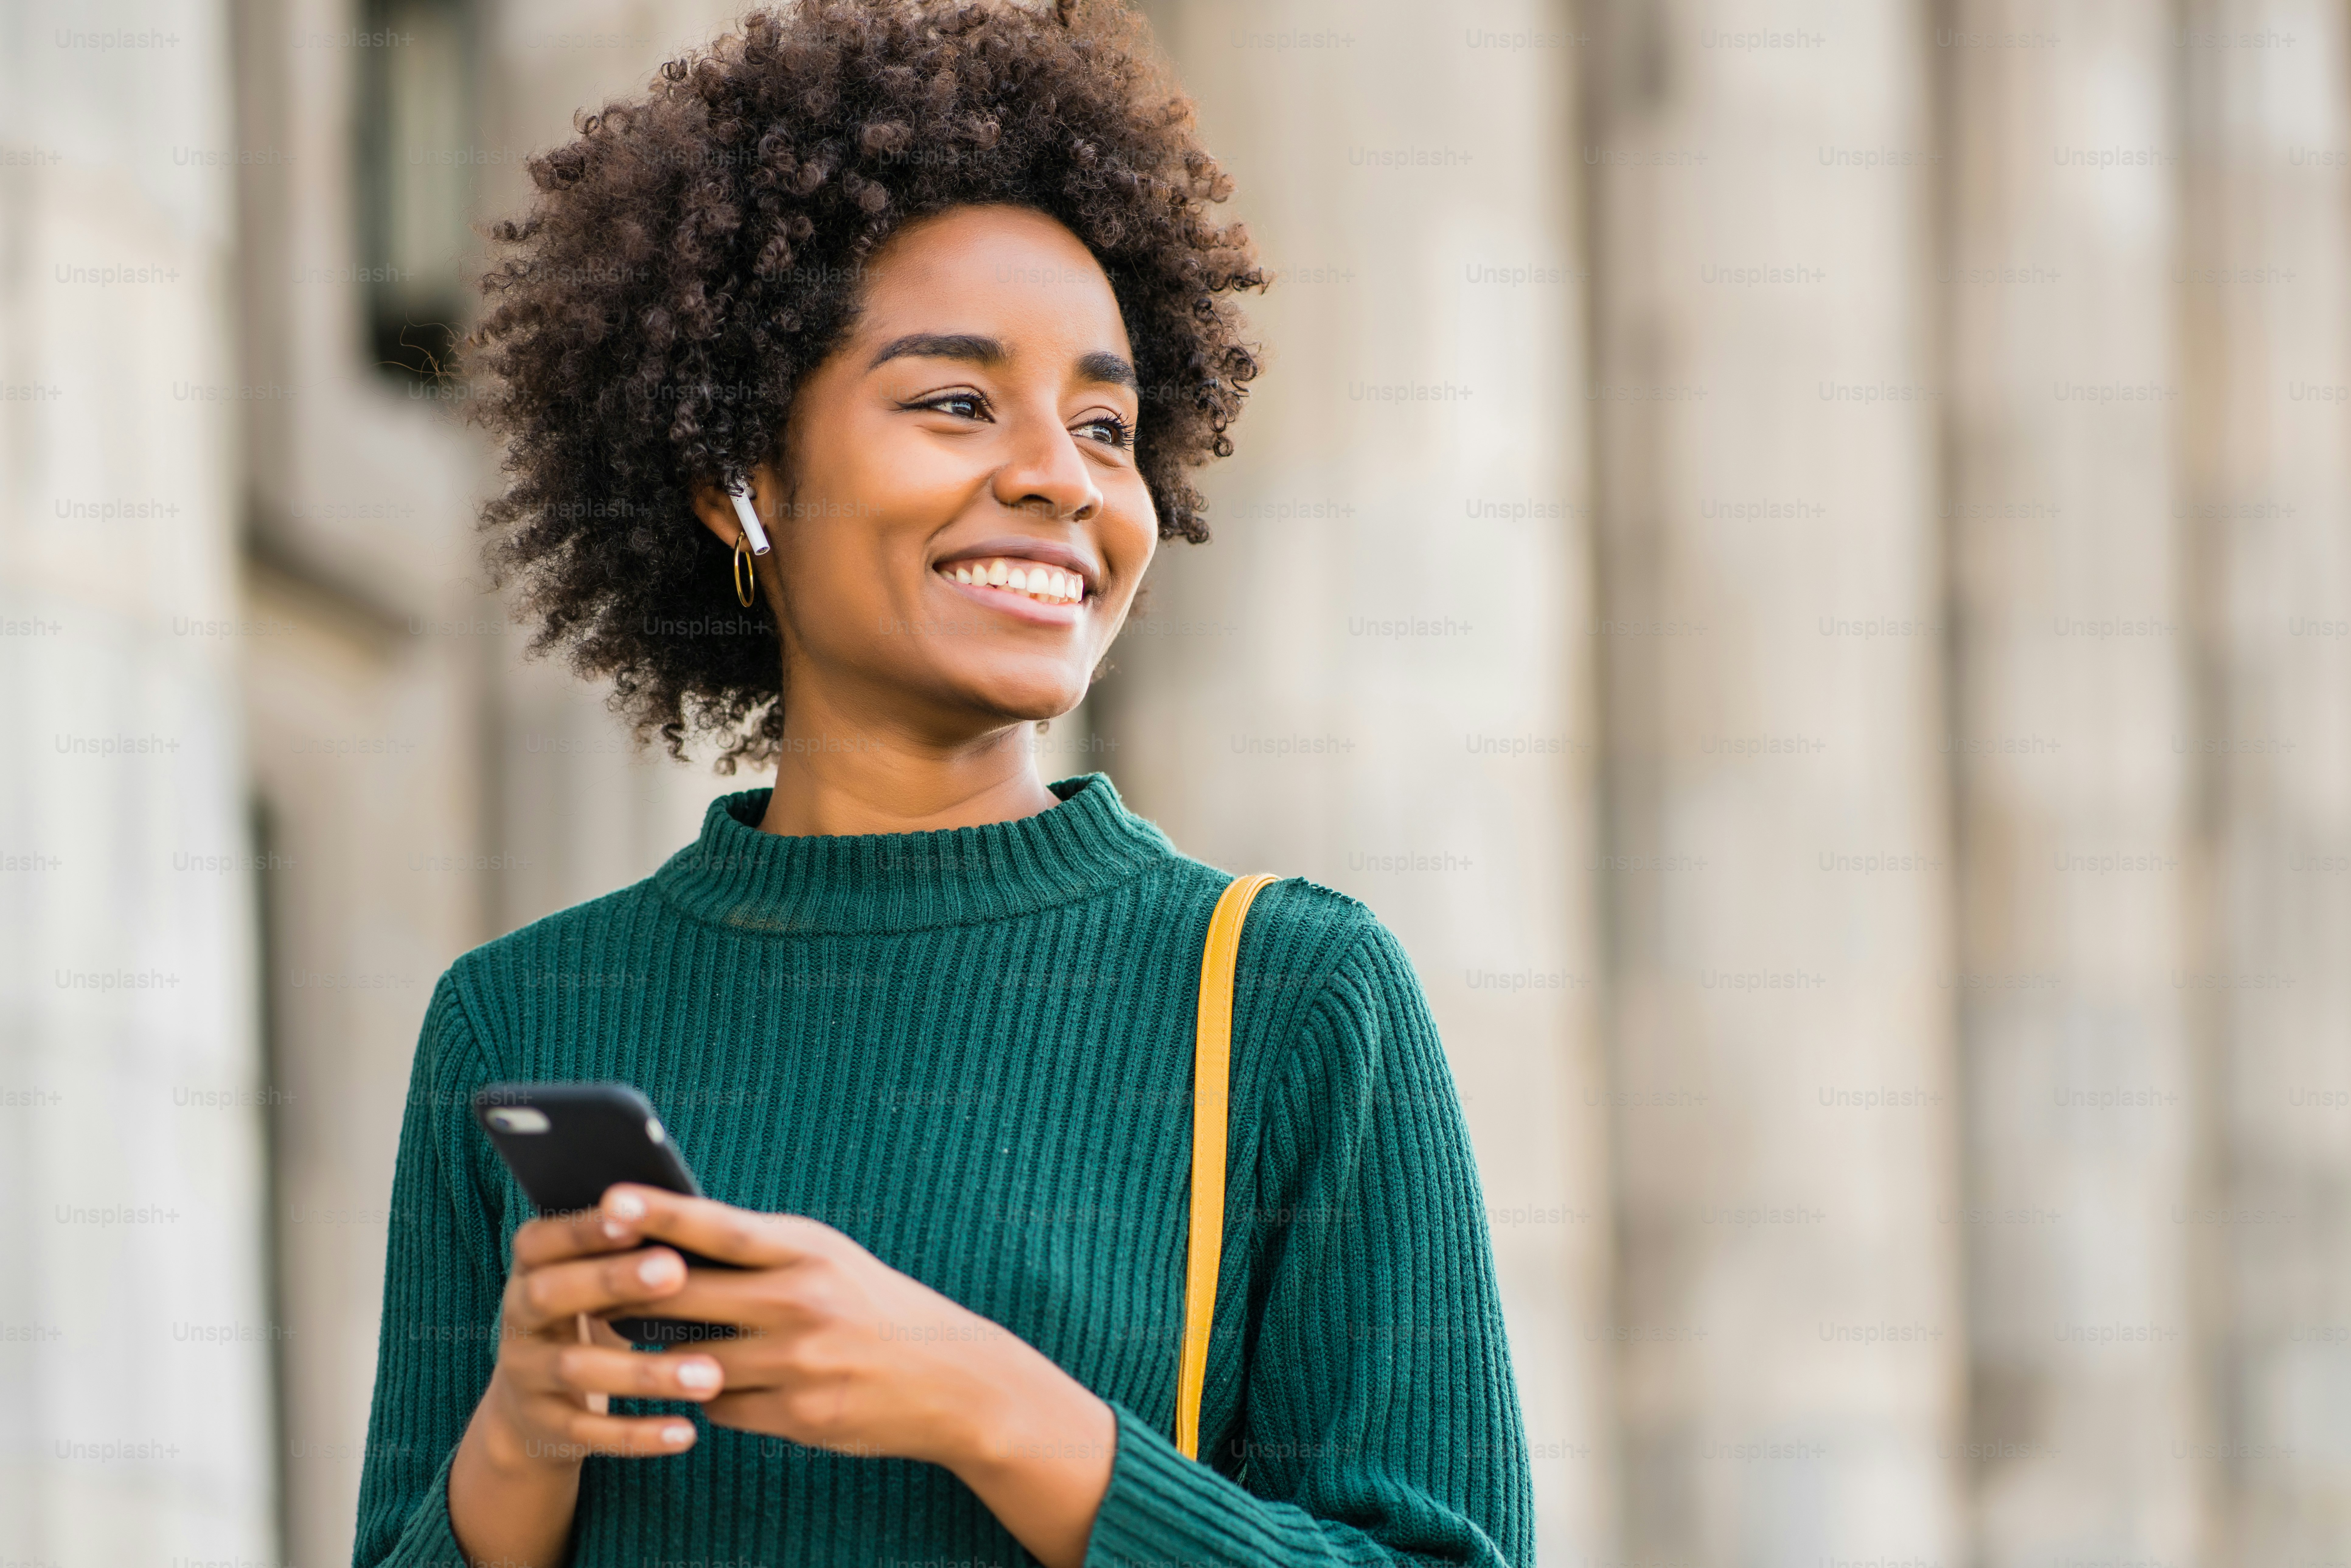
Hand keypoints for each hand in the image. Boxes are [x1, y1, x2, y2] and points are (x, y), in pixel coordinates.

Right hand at [473, 1203, 727, 1468]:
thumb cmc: (589, 1316)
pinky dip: (638, 1434)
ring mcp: (526, 1375)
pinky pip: (590, 1433)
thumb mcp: (592, 1280)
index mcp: (530, 1269)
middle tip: (675, 1272)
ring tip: (709, 1374)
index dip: (583, 1228)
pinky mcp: (546, 1427)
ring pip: (578, 1370)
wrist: (532, 1408)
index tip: (636, 1217)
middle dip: (612, 1280)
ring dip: (645, 1372)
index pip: (542, 1240)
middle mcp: (518, 1319)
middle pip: (552, 1295)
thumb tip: (690, 1215)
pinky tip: (686, 1432)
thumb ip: (625, 1251)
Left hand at [600, 1184, 1115, 1567]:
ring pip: (693, 1361)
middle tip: (589, 1286)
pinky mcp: (799, 1414)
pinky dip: (716, 1398)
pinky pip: (722, 1409)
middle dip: (633, 1295)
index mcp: (807, 1251)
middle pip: (687, 1296)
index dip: (660, 1213)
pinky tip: (733, 1386)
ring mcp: (799, 1362)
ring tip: (659, 1344)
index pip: (719, 1227)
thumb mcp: (826, 1258)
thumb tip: (673, 1242)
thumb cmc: (874, 1305)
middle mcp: (801, 1301)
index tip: (608, 1201)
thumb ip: (758, 1250)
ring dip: (670, 1357)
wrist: (950, 1379)